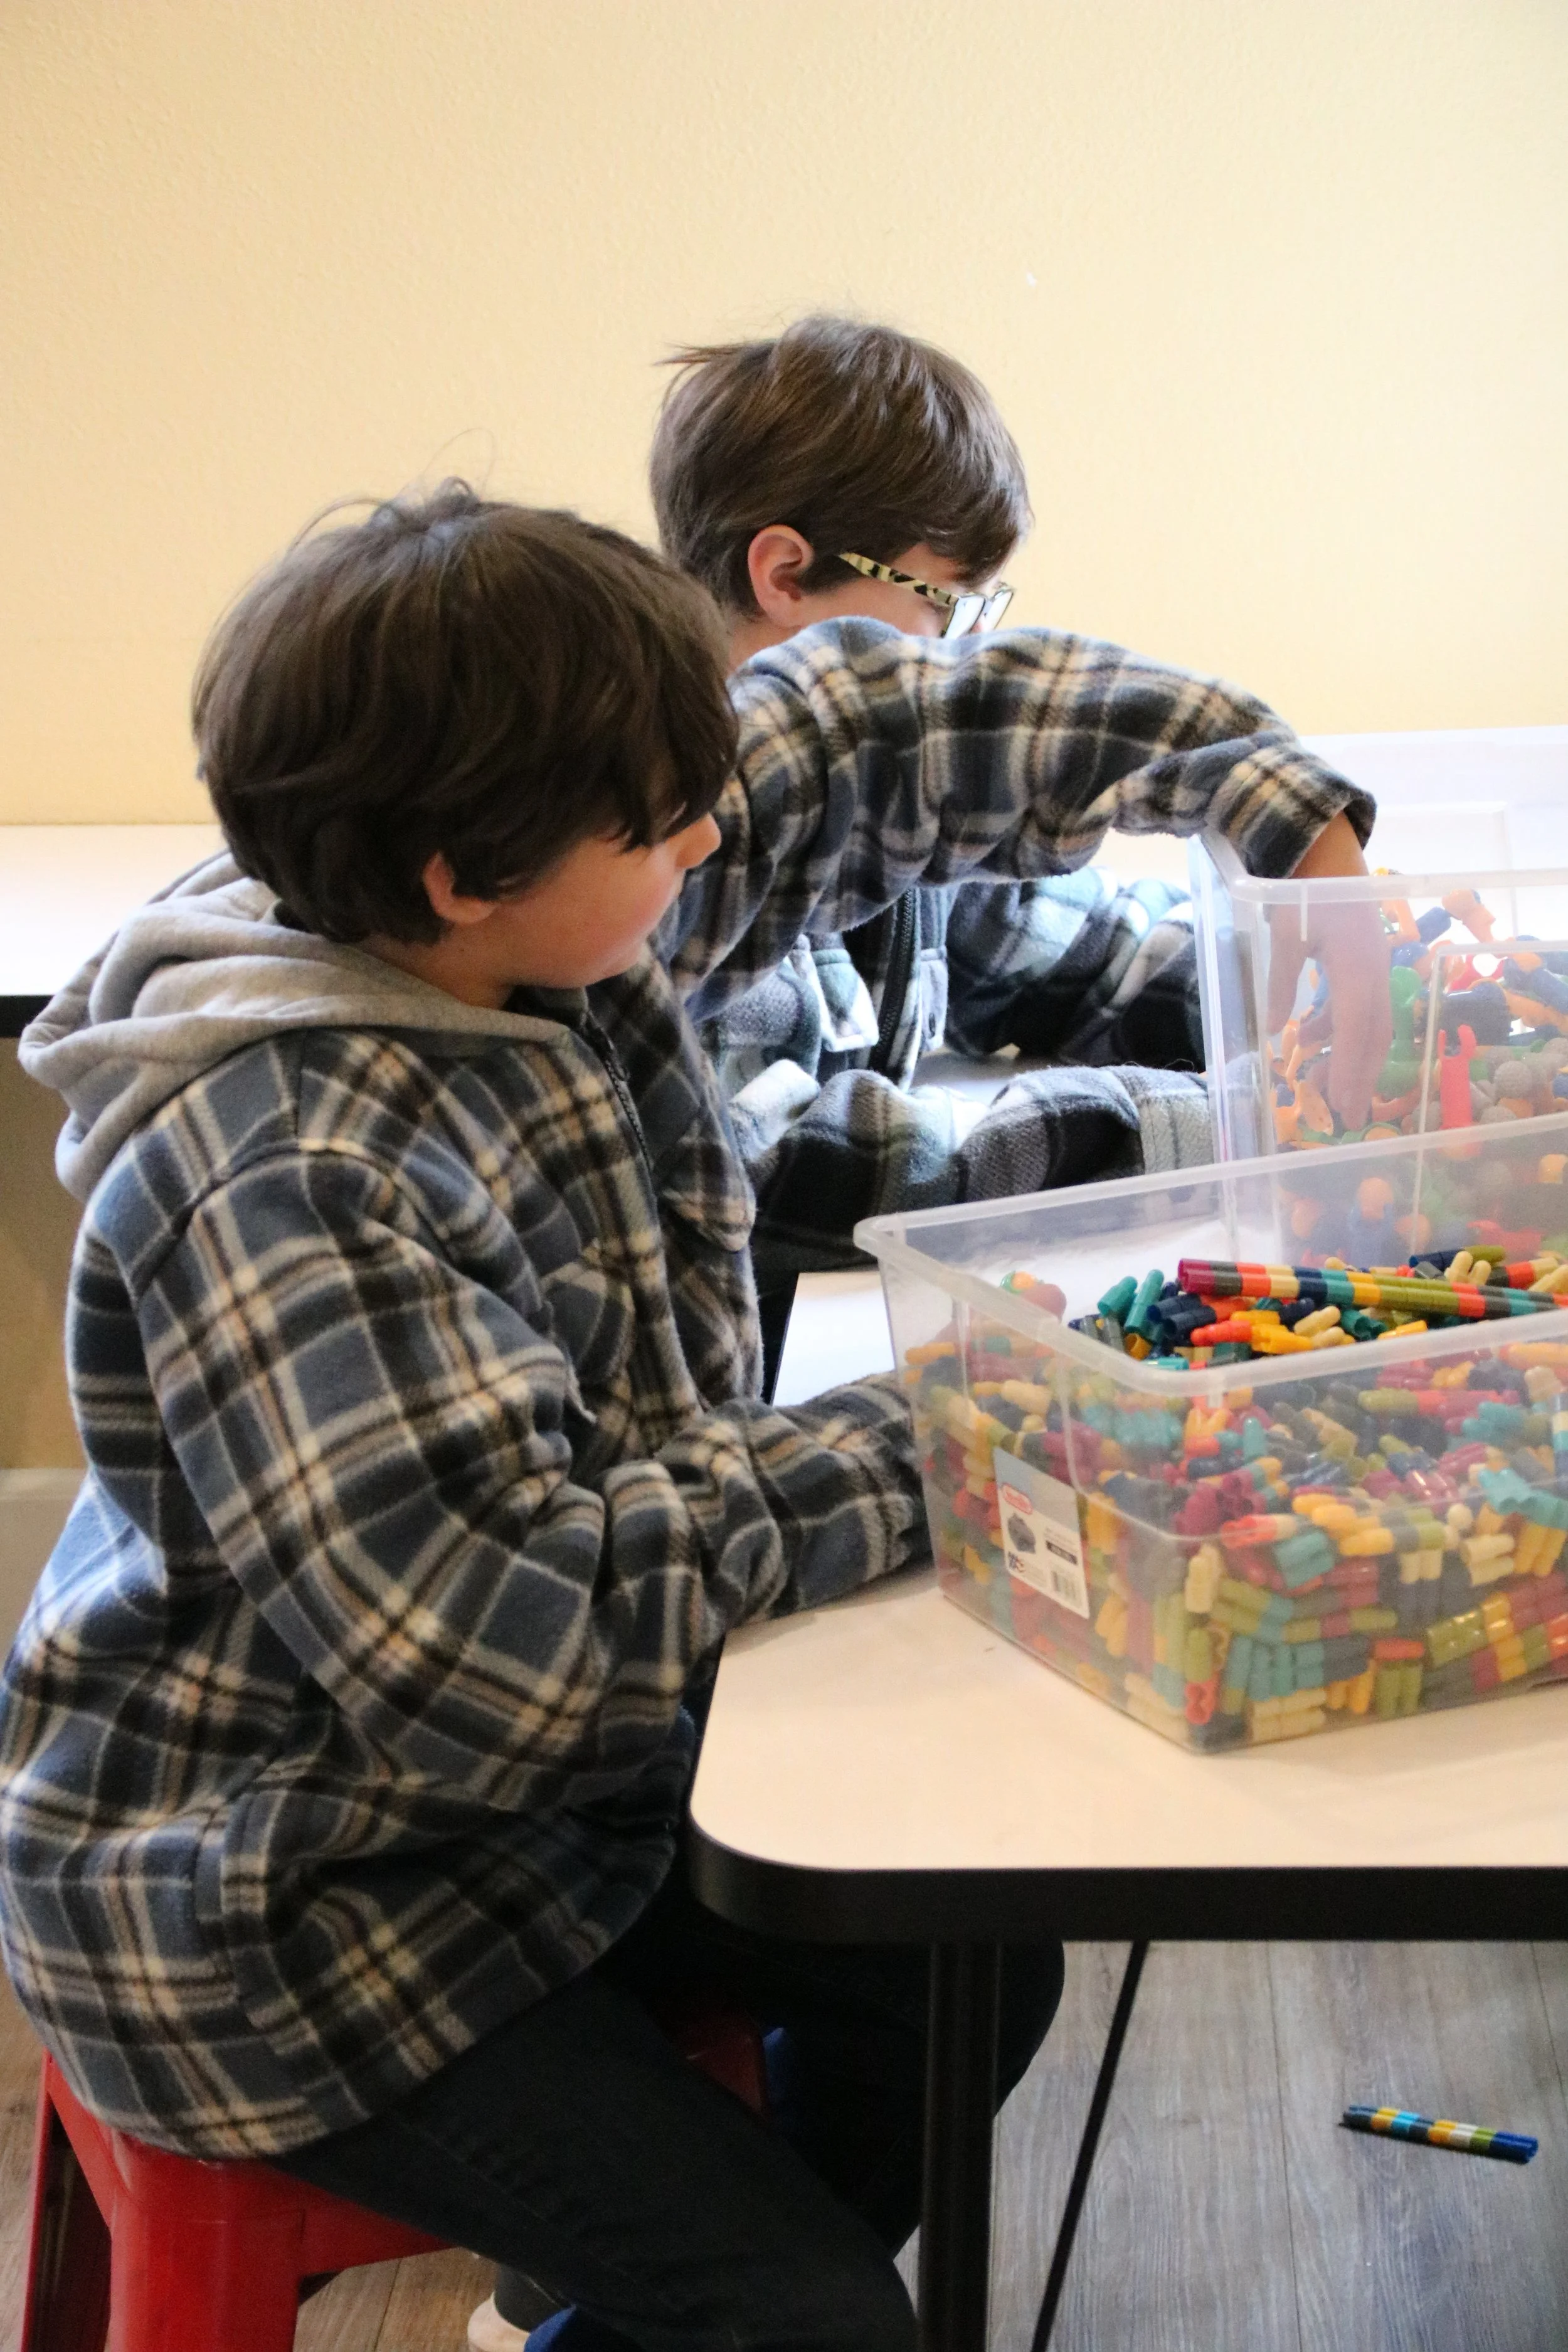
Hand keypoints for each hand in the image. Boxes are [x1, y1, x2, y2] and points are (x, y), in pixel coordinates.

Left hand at [1266, 814, 1391, 1129]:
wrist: (1326, 852)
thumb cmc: (1304, 890)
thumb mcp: (1286, 933)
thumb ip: (1281, 981)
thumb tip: (1273, 1031)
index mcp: (1359, 965)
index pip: (1357, 1028)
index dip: (1351, 1068)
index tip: (1343, 1104)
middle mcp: (1375, 972)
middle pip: (1373, 1035)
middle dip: (1360, 1077)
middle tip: (1348, 1117)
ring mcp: (1373, 969)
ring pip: (1368, 1025)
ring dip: (1347, 1056)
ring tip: (1323, 1087)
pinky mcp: (1363, 966)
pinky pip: (1356, 1007)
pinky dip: (1335, 1028)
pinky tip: (1308, 1039)